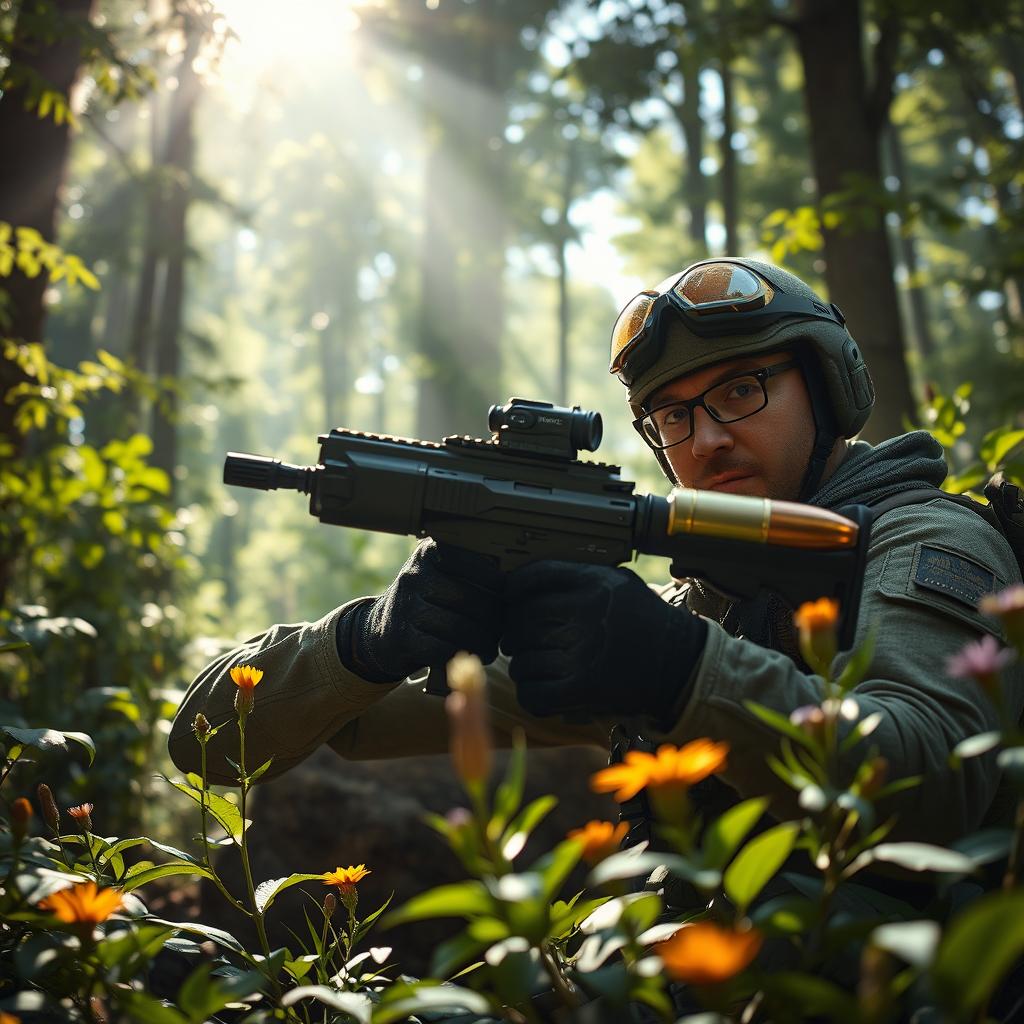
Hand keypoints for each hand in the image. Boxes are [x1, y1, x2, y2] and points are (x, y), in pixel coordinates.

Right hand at [340, 540, 503, 682]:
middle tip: (502, 630)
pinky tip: (471, 655)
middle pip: (473, 600)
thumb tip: (517, 587)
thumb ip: (472, 574)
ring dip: (483, 642)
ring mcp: (406, 605)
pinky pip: (444, 648)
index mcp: (431, 552)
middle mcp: (416, 574)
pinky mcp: (402, 636)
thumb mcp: (442, 576)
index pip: (479, 565)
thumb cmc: (427, 603)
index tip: (510, 597)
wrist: (383, 630)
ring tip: (490, 645)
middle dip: (494, 620)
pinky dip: (462, 655)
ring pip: (461, 627)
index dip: (500, 586)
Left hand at [502, 561, 706, 724]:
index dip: (512, 589)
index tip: (508, 598)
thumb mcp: (617, 581)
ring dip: (522, 666)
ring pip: (524, 660)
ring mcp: (584, 653)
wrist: (680, 663)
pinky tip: (540, 689)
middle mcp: (586, 614)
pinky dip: (530, 693)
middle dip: (514, 634)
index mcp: (593, 583)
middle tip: (517, 641)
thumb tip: (522, 582)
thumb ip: (576, 577)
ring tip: (532, 666)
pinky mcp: (585, 688)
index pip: (533, 579)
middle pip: (522, 622)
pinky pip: (535, 692)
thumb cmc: (643, 620)